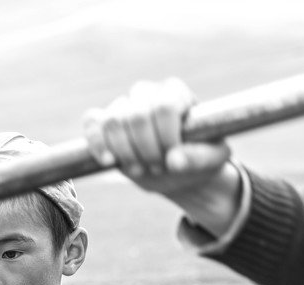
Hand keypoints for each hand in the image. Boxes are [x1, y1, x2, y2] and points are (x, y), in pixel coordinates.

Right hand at [83, 78, 243, 231]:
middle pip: (136, 114)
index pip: (164, 106)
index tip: (173, 159)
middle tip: (158, 168)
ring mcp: (124, 106)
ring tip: (140, 169)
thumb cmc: (198, 160)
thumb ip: (198, 158)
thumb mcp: (211, 161)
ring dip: (125, 152)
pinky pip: (92, 123)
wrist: (178, 173)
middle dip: (146, 149)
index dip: (165, 136)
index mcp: (176, 94)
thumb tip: (174, 161)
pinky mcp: (105, 122)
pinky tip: (109, 162)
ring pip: (112, 120)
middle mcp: (148, 93)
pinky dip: (97, 143)